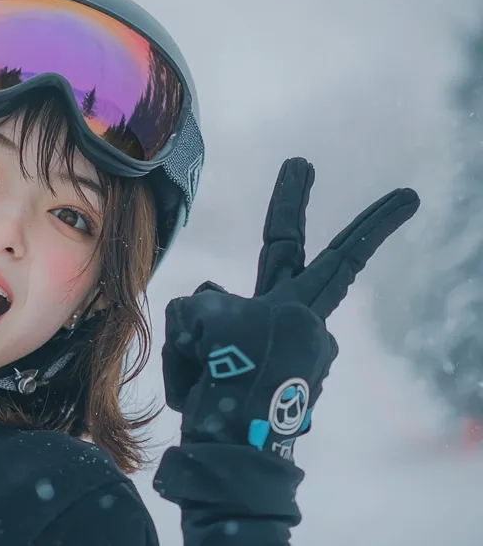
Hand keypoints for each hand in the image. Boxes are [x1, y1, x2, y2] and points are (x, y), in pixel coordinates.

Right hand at [161, 157, 419, 459]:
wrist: (230, 445)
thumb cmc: (224, 374)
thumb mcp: (198, 321)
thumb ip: (202, 303)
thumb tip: (215, 310)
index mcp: (296, 304)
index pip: (343, 254)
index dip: (374, 223)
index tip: (412, 196)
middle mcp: (300, 322)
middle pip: (295, 257)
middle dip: (289, 206)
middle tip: (301, 163)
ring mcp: (289, 350)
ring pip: (229, 319)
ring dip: (206, 339)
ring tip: (204, 370)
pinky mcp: (270, 375)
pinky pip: (225, 352)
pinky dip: (207, 363)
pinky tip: (202, 386)